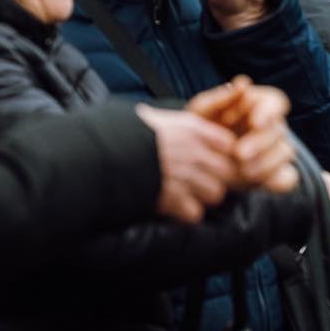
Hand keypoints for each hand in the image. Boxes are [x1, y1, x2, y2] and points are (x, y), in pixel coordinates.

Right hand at [134, 105, 239, 222]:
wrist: (101, 155)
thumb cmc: (123, 134)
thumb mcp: (150, 117)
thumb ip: (167, 120)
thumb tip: (157, 116)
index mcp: (191, 128)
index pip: (228, 143)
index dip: (222, 153)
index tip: (214, 158)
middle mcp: (194, 151)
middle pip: (227, 171)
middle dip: (218, 178)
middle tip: (202, 181)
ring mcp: (186, 176)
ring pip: (216, 193)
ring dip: (204, 196)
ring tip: (189, 195)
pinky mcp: (173, 199)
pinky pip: (195, 213)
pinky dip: (187, 213)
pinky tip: (177, 208)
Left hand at [188, 77, 297, 192]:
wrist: (192, 159)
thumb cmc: (200, 128)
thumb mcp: (201, 112)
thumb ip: (220, 97)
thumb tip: (244, 83)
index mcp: (258, 104)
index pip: (276, 102)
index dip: (269, 112)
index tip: (254, 123)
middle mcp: (271, 125)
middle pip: (279, 130)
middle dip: (260, 143)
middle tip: (239, 154)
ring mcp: (275, 150)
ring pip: (285, 152)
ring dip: (265, 163)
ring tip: (241, 172)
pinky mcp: (274, 173)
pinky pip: (288, 177)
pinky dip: (278, 181)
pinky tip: (259, 183)